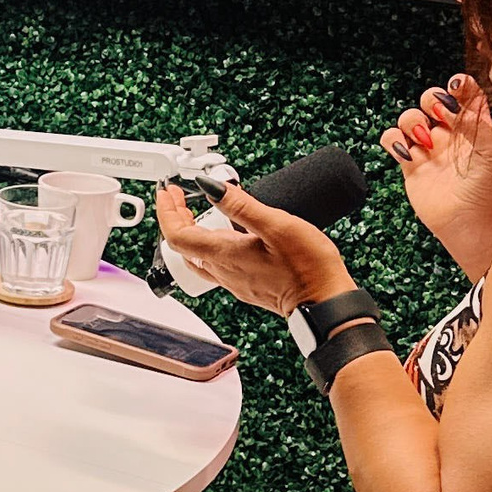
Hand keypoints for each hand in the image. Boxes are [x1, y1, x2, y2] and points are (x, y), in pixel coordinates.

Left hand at [155, 182, 353, 314]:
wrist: (325, 304)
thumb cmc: (308, 269)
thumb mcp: (276, 225)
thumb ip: (241, 205)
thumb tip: (211, 187)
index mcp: (225, 255)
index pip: (177, 236)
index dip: (167, 211)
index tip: (168, 192)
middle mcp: (224, 271)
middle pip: (183, 246)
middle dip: (176, 218)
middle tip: (178, 197)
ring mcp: (235, 281)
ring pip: (198, 256)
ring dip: (192, 232)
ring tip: (197, 211)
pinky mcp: (247, 284)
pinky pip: (216, 264)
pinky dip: (210, 244)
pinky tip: (227, 234)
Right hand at [380, 72, 491, 279]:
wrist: (469, 222)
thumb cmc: (488, 188)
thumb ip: (474, 120)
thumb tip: (452, 100)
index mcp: (475, 126)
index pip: (465, 93)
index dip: (458, 84)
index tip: (455, 86)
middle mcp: (450, 134)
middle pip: (431, 99)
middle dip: (430, 98)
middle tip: (440, 114)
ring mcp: (429, 149)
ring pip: (409, 117)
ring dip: (412, 122)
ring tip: (425, 141)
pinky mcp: (410, 164)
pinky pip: (392, 140)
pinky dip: (393, 140)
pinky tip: (406, 152)